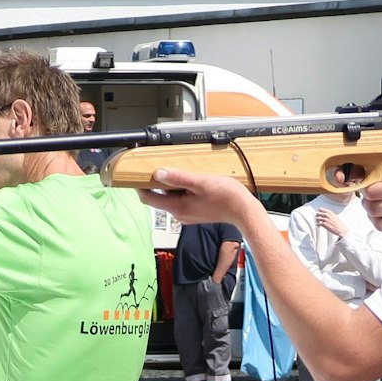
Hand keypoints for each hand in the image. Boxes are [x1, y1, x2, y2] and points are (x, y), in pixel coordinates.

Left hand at [133, 167, 264, 227]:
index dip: (140, 186)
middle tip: (160, 166)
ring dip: (170, 185)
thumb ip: (178, 177)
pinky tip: (191, 180)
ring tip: (179, 171)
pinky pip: (181, 199)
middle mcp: (179, 213)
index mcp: (177, 207)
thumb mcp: (200, 182)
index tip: (137, 174)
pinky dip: (181, 189)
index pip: (148, 198)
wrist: (243, 210)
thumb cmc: (226, 197)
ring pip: (170, 198)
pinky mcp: (195, 212)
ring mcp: (187, 214)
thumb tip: (158, 173)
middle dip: (156, 183)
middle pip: (158, 197)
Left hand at [316, 208, 347, 237]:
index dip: (319, 212)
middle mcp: (327, 215)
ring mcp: (325, 219)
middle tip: (318, 219)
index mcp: (330, 212)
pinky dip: (317, 225)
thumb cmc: (338, 224)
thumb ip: (329, 214)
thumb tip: (325, 214)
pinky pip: (318, 223)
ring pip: (317, 218)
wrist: (341, 229)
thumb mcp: (334, 216)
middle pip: (318, 213)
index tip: (319, 214)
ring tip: (318, 223)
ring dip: (317, 221)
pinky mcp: (324, 224)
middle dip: (317, 216)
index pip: (321, 209)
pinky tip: (319, 226)